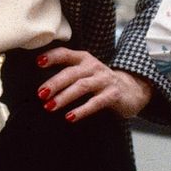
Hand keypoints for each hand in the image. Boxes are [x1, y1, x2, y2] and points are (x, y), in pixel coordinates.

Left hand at [37, 47, 151, 120]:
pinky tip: (70, 117)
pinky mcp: (113, 95)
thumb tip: (40, 85)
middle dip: (55, 83)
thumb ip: (66, 72)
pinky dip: (82, 110)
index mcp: (83, 59)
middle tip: (40, 94)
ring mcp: (104, 80)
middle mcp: (93, 67)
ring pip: (82, 86)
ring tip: (50, 106)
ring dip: (64, 96)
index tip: (38, 62)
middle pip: (71, 73)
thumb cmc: (99, 81)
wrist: (131, 89)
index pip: (65, 54)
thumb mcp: (84, 71)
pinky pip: (96, 102)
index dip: (52, 57)